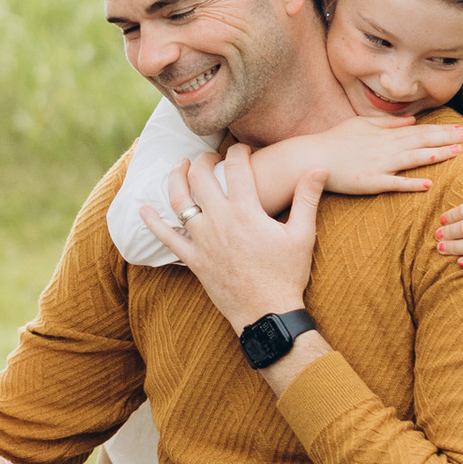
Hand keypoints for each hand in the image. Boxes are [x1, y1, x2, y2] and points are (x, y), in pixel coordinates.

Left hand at [165, 146, 326, 368]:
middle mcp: (220, 221)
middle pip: (201, 178)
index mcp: (246, 211)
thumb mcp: (303, 234)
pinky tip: (143, 209)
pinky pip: (167, 238)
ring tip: (179, 167)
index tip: (241, 150)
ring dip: (176, 179)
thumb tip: (319, 167)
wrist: (268, 313)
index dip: (238, 152)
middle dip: (204, 160)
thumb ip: (308, 198)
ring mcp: (203, 240)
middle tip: (210, 158)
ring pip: (180, 201)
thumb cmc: (288, 274)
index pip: (236, 167)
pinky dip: (153, 223)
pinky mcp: (193, 260)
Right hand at [299, 116, 462, 197]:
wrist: (311, 157)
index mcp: (385, 134)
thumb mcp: (361, 124)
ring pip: (413, 159)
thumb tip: (412, 121)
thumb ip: (388, 123)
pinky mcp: (370, 182)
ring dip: (436, 155)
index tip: (462, 129)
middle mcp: (385, 147)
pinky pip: (393, 184)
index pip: (420, 131)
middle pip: (421, 142)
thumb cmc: (335, 140)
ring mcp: (379, 165)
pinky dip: (410, 184)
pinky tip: (427, 184)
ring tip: (457, 153)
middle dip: (447, 139)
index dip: (443, 130)